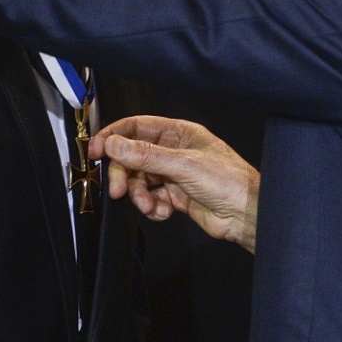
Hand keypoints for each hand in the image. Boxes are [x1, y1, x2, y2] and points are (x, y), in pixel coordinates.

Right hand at [89, 115, 259, 253]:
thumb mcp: (184, 165)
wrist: (247, 215)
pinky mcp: (175, 196)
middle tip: (119, 191)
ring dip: (139, 196)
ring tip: (151, 206)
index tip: (95, 151)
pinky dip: (151, 208)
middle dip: (124, 175)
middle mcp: (175, 151)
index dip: (113, 136)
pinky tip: (164, 212)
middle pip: (133, 157)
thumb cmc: (229, 181)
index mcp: (180, 133)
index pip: (137, 127)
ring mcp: (174, 174)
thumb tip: (114, 144)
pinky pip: (150, 199)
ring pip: (139, 181)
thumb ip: (146, 156)